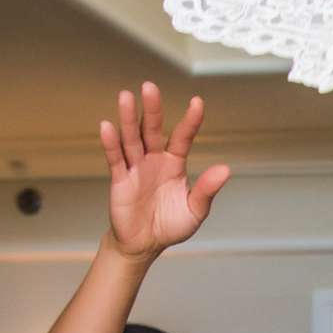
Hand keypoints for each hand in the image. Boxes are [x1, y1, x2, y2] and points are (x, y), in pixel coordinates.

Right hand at [101, 83, 229, 259]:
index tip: (197, 102)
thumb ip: (207, 190)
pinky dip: (111, 143)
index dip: (190, 121)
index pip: (183, 137)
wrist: (144, 245)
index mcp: (175, 164)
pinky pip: (115, 159)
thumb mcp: (195, 210)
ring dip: (129, 119)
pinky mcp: (120, 180)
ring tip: (126, 96)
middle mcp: (154, 160)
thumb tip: (225, 169)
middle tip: (150, 87)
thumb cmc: (170, 225)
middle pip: (153, 130)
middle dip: (152, 110)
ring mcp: (136, 168)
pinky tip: (107, 126)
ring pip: (131, 139)